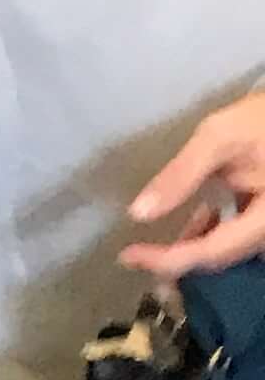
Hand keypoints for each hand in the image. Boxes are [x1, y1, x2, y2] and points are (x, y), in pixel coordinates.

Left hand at [124, 89, 264, 281]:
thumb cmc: (262, 118)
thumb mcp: (221, 137)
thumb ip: (182, 174)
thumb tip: (138, 212)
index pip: (211, 252)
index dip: (168, 260)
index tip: (128, 256)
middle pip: (220, 257)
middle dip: (178, 261)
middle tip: (136, 259)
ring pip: (228, 248)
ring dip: (193, 248)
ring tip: (154, 248)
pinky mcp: (264, 215)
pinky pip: (238, 233)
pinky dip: (211, 232)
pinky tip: (191, 225)